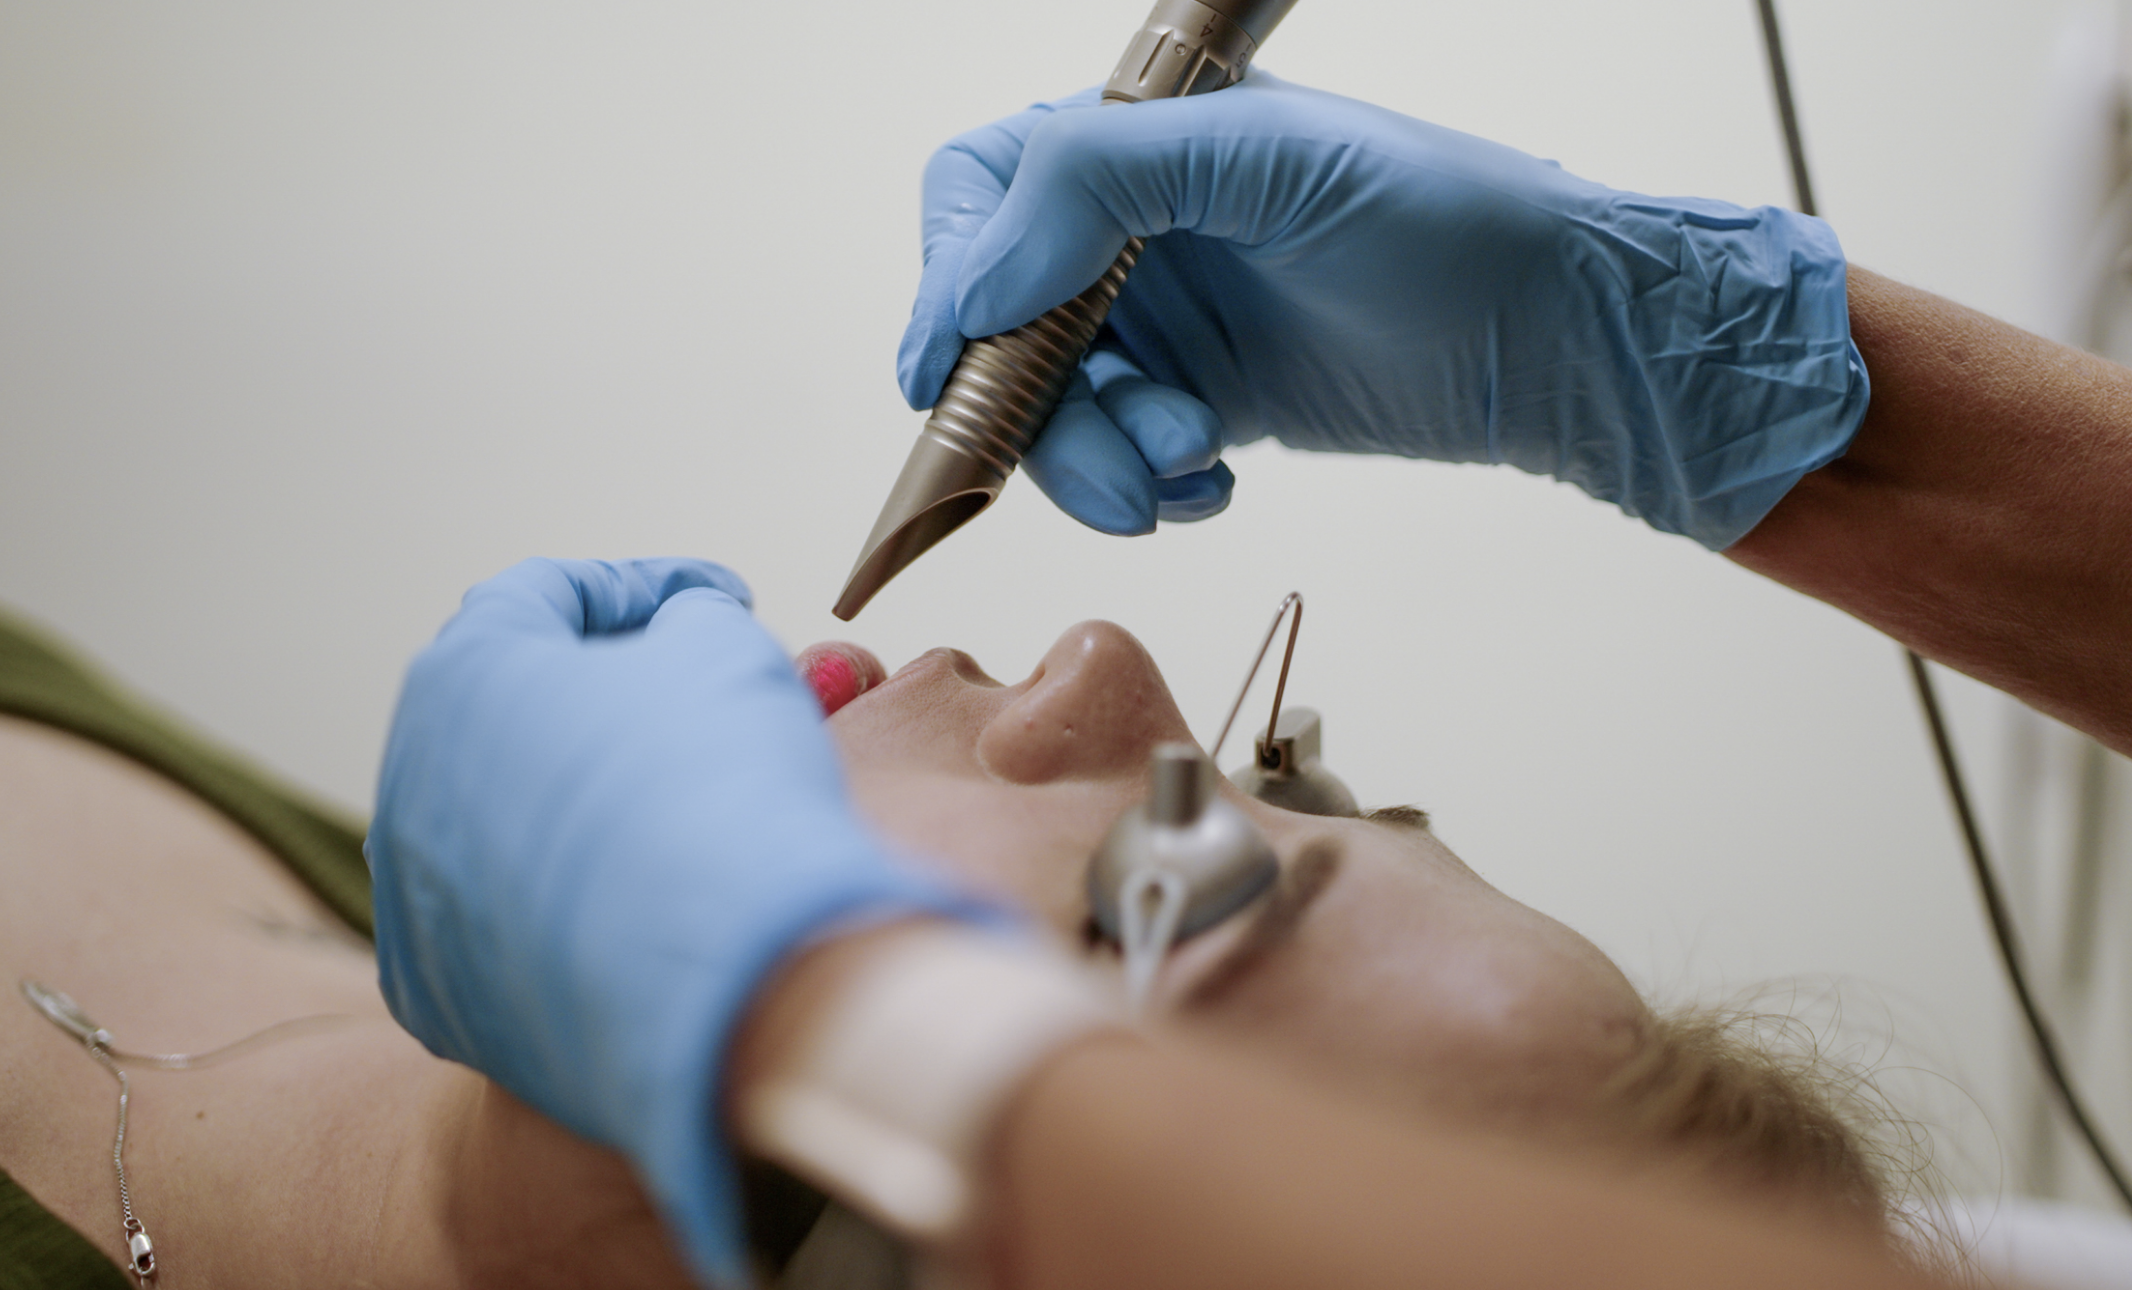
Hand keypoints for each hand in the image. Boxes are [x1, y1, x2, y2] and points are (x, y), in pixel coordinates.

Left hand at [366, 558, 987, 1284]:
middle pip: (510, 712)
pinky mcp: (443, 1001)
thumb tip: (675, 636)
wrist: (729, 985)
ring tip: (679, 803)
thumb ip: (688, 618)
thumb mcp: (725, 648)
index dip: (648, 587)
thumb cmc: (721, 789)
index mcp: (460, 676)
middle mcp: (407, 785)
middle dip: (604, 693)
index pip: (546, 594)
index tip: (723, 602)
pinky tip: (647, 902)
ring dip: (582, 800)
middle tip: (696, 696)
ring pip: (502, 822)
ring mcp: (412, 904)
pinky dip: (570, 902)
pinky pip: (507, 925)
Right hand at [897, 73, 1868, 547]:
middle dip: (1040, 409)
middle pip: (1001, 330)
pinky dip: (1150, 487)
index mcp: (1136, 142)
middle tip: (1120, 455)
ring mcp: (1166, 322)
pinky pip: (1120, 462)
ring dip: (1101, 459)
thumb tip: (970, 285)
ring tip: (1190, 461)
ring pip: (1055, 414)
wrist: (1548, 335)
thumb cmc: (1441, 218)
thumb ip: (1100, 185)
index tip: (950, 369)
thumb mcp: (1267, 163)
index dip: (950, 279)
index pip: (980, 195)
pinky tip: (1215, 480)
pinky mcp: (1203, 402)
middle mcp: (1135, 231)